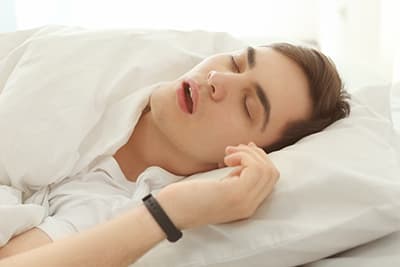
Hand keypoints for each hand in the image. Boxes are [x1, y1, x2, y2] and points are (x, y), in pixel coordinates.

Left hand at [156, 142, 279, 229]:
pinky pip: (255, 169)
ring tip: (228, 154)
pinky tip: (225, 159)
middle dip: (256, 154)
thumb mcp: (218, 186)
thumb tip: (247, 152)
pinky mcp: (235, 195)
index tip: (242, 150)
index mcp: (246, 204)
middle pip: (272, 173)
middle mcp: (250, 206)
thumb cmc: (188, 196)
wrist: (170, 211)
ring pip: (267, 169)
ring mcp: (244, 202)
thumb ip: (235, 176)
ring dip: (248, 154)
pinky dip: (243, 157)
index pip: (270, 179)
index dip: (260, 159)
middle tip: (233, 150)